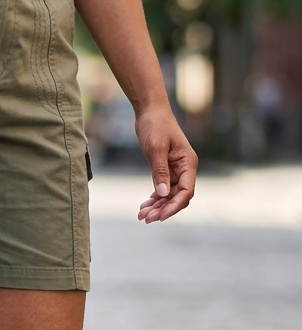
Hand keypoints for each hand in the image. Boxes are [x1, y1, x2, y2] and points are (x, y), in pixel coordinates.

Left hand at [135, 106, 197, 222]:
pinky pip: (162, 188)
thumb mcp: (156, 148)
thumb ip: (160, 171)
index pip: (186, 191)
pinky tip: (144, 206)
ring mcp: (175, 170)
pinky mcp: (165, 169)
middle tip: (146, 219)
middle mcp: (184, 169)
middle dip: (163, 209)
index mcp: (188, 163)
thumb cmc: (156, 125)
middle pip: (177, 196)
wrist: (150, 111)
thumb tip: (162, 194)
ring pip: (168, 195)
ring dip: (157, 206)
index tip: (160, 216)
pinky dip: (154, 198)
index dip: (174, 206)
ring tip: (142, 215)